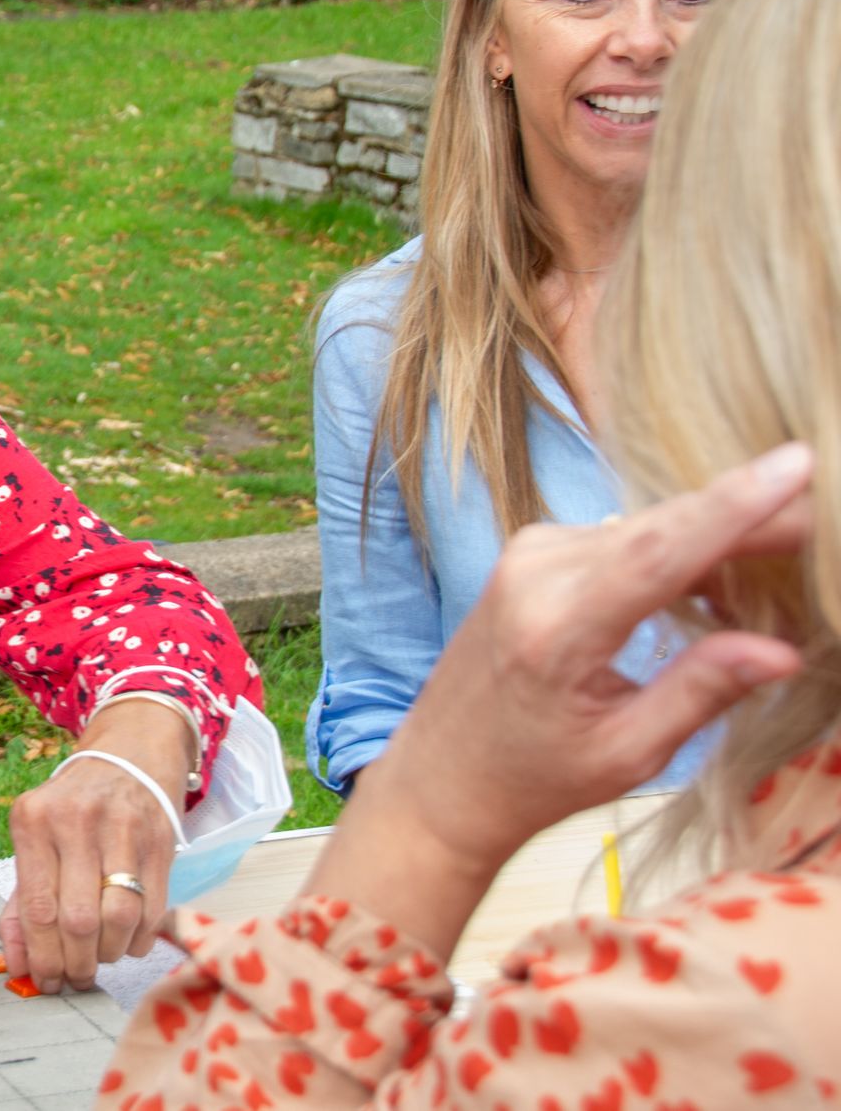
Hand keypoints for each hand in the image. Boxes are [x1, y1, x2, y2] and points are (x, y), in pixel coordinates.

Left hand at [0, 701, 187, 992]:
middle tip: (74, 977)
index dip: (42, 957)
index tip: (45, 981)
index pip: (37, 907)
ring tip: (99, 957)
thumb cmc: (73, 808)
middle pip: (78, 920)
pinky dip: (138, 939)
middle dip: (76, 963)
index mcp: (33, 820)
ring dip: (108, 954)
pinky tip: (126, 939)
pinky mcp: (161, 841)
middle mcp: (76, 821)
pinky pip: (152, 911)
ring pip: (119, 919)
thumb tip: (16, 964)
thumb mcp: (36, 839)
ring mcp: (123, 829)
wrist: (130, 756)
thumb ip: (21, 903)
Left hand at [374, 441, 814, 875]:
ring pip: (648, 526)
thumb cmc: (534, 777)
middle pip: (663, 526)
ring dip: (716, 538)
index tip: (797, 464)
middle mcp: (535, 575)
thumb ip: (701, 692)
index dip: (734, 506)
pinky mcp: (532, 552)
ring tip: (787, 568)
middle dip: (751, 516)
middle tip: (825, 526)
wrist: (441, 774)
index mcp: (556, 629)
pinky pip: (623, 534)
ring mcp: (528, 555)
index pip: (659, 552)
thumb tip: (785, 650)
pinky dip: (676, 550)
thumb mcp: (627, 752)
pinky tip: (720, 587)